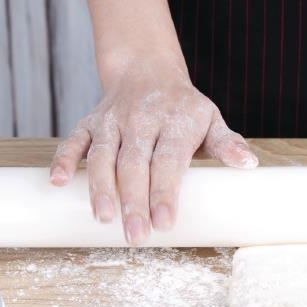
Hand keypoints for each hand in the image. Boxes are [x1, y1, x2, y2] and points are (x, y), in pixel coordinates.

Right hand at [49, 56, 256, 243]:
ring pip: (103, 156)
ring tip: (103, 218)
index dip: (165, 191)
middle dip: (133, 201)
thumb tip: (248, 164)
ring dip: (100, 187)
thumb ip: (226, 144)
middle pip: (134, 164)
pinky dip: (64, 160)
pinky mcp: (89, 123)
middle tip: (135, 235)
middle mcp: (141, 120)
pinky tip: (57, 183)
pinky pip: (72, 141)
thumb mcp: (210, 120)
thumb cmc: (184, 109)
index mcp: (175, 122)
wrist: (147, 71)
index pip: (169, 161)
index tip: (165, 222)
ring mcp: (112, 121)